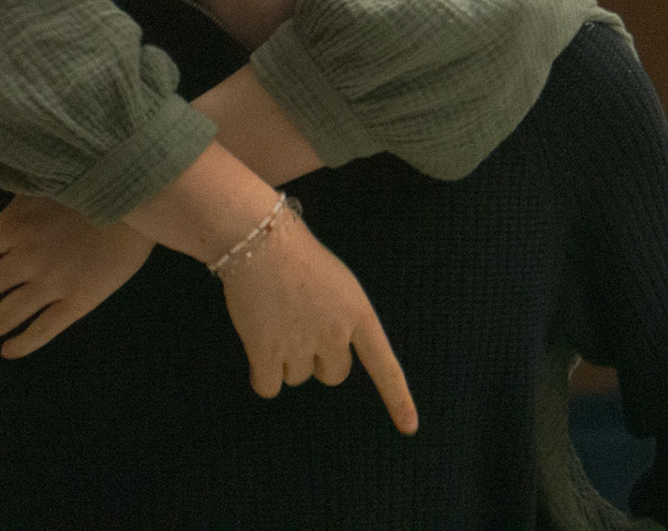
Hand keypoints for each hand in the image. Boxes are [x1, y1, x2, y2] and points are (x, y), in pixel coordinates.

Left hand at [0, 194, 153, 357]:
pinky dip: (22, 343)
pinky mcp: (78, 302)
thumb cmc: (85, 182)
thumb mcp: (38, 173)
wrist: (140, 199)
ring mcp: (51, 284)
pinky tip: (9, 350)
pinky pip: (43, 329)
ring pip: (7, 315)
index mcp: (9, 227)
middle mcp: (23, 261)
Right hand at [218, 207, 417, 434]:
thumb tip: (325, 355)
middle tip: (300, 327)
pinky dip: (263, 377)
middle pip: (334, 374)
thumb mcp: (338, 284)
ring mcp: (301, 344)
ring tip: (275, 320)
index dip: (398, 399)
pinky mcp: (266, 352)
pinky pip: (269, 387)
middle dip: (319, 360)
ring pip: (298, 377)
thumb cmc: (297, 255)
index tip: (409, 428)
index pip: (384, 365)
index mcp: (358, 313)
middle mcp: (334, 333)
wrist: (259, 240)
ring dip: (286, 359)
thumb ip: (340, 319)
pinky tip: (257, 349)